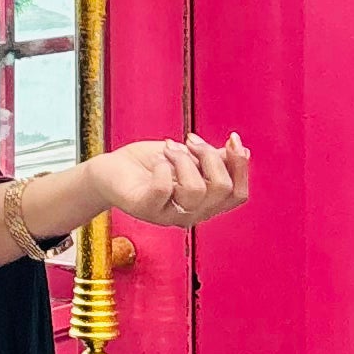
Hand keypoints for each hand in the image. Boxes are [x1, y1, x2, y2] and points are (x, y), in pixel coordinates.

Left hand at [92, 132, 249, 230]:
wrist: (111, 170)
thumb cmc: (149, 165)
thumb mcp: (189, 157)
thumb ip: (215, 159)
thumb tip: (242, 150)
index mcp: (206, 204)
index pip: (239, 195)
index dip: (240, 166)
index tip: (231, 138)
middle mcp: (191, 214)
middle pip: (222, 189)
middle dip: (209, 155)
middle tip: (189, 140)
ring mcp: (168, 214)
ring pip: (195, 190)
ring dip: (183, 159)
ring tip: (169, 150)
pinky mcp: (145, 208)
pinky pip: (163, 189)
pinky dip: (162, 167)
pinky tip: (157, 162)